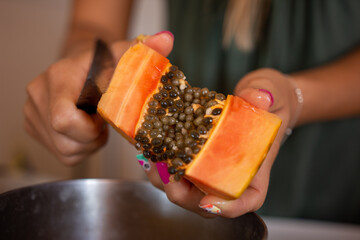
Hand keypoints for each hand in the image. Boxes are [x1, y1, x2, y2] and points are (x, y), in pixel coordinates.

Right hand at [24, 32, 173, 164]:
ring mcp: (32, 112)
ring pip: (65, 152)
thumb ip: (146, 50)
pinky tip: (86, 130)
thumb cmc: (104, 62)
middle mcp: (39, 95)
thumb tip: (166, 41)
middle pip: (66, 142)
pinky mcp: (33, 126)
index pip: (64, 119)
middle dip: (93, 139)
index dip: (90, 129)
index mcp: (59, 77)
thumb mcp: (126, 54)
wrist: (81, 64)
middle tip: (105, 123)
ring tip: (96, 125)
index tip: (104, 118)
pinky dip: (80, 148)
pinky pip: (62, 154)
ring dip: (89, 145)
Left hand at [144, 68, 297, 217]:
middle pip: (206, 200)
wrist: (260, 100)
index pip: (247, 200)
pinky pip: (177, 172)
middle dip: (182, 192)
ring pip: (185, 190)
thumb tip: (259, 97)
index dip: (227, 207)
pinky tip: (151, 147)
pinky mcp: (196, 159)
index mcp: (254, 169)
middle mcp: (230, 175)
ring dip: (164, 178)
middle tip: (165, 170)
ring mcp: (211, 170)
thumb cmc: (269, 103)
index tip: (208, 201)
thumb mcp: (272, 92)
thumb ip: (266, 94)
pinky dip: (161, 164)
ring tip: (151, 157)